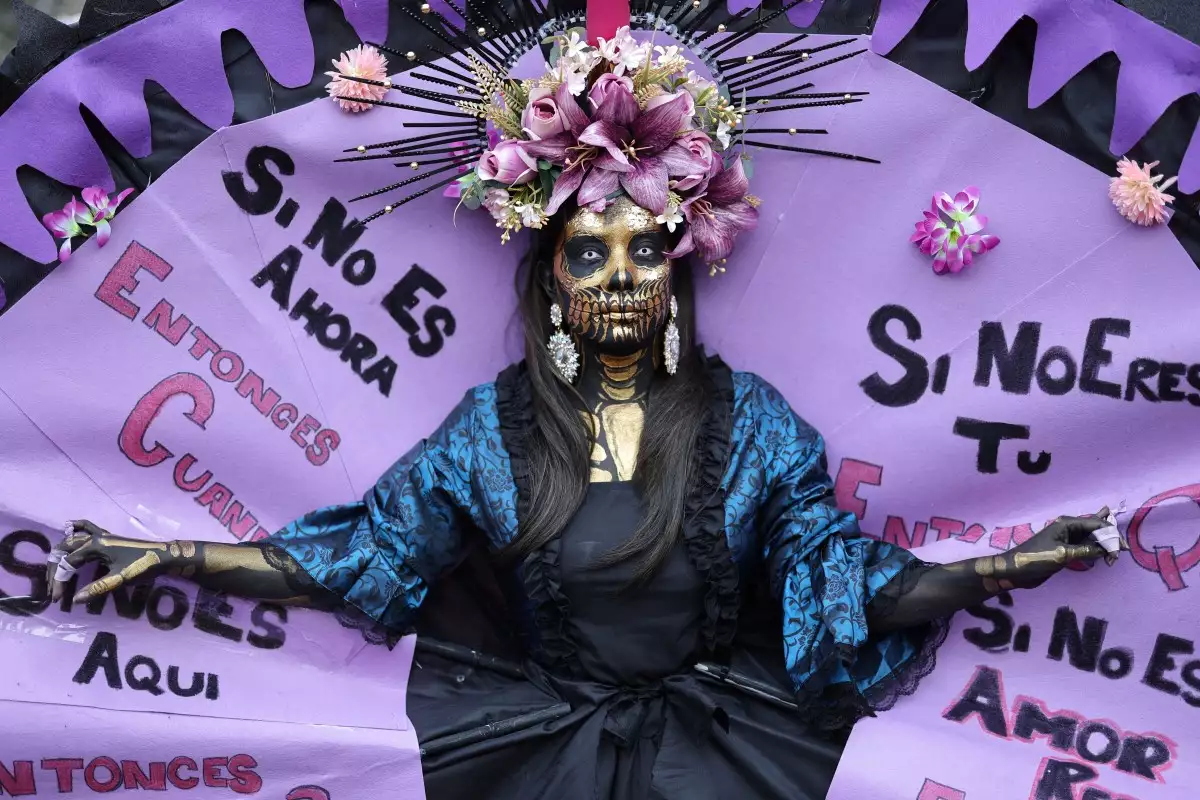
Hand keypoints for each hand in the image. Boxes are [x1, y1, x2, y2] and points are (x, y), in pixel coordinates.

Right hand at [49, 521, 189, 602]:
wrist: (164, 555)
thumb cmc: (143, 566)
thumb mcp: (120, 579)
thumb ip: (97, 588)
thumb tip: (75, 600)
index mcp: (95, 546)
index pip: (67, 563)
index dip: (59, 581)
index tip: (57, 598)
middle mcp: (95, 537)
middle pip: (64, 549)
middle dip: (55, 568)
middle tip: (52, 587)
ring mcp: (102, 535)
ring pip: (72, 539)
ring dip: (61, 553)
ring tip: (54, 569)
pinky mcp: (108, 538)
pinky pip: (86, 528)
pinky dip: (75, 529)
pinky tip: (69, 528)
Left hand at [978, 507, 1127, 590]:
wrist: (1016, 570)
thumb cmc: (1036, 558)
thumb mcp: (1063, 554)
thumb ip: (1087, 550)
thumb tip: (1108, 549)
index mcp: (1067, 523)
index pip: (1097, 523)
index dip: (1111, 534)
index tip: (1121, 550)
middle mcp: (1069, 528)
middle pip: (1097, 530)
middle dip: (1109, 541)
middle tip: (1116, 557)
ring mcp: (1068, 539)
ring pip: (1093, 539)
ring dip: (1104, 547)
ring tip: (1111, 560)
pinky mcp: (1067, 550)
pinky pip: (1087, 547)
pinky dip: (1096, 552)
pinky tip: (1104, 557)